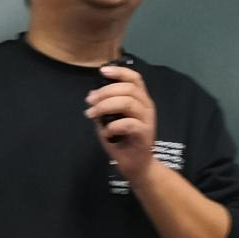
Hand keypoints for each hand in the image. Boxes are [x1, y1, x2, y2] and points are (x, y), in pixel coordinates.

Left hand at [87, 64, 157, 179]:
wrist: (137, 165)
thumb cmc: (123, 142)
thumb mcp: (110, 121)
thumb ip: (104, 109)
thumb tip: (92, 96)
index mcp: (140, 100)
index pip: (134, 79)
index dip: (119, 72)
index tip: (102, 71)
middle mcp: (146, 107)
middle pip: (129, 88)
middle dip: (106, 92)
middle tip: (90, 101)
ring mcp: (147, 120)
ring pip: (128, 103)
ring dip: (106, 106)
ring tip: (92, 114)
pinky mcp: (145, 134)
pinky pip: (128, 123)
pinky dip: (113, 126)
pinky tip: (106, 132)